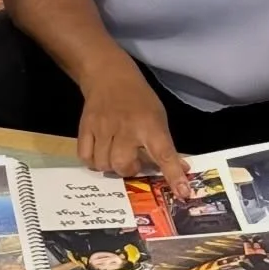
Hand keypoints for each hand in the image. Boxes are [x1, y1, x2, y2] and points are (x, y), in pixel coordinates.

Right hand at [78, 64, 189, 197]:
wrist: (110, 76)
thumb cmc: (139, 100)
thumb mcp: (159, 117)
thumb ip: (165, 144)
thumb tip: (180, 169)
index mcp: (150, 125)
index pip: (165, 154)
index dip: (173, 176)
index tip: (182, 193)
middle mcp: (127, 127)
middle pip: (122, 164)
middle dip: (128, 170)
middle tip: (131, 161)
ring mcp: (103, 126)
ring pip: (103, 164)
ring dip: (110, 166)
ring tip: (115, 154)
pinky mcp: (85, 126)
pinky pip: (85, 157)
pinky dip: (93, 161)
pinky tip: (100, 153)